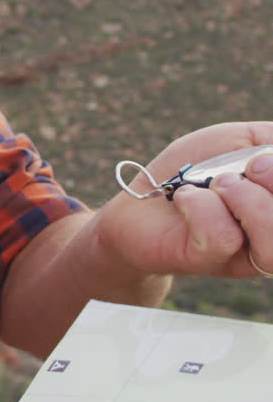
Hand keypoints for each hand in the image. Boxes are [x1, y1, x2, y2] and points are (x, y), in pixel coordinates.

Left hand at [95, 121, 272, 278]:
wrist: (141, 200)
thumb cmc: (195, 170)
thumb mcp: (242, 140)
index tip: (264, 158)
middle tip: (249, 166)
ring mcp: (246, 254)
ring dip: (247, 201)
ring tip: (220, 185)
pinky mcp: (210, 260)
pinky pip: (222, 237)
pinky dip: (203, 206)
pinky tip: (187, 198)